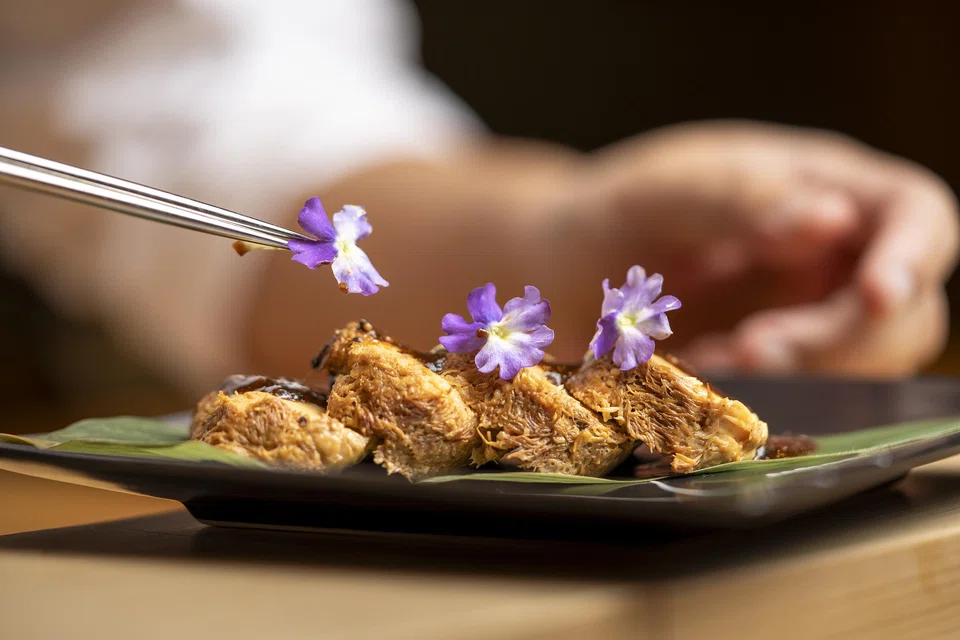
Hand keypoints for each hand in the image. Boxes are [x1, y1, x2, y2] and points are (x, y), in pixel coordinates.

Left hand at [575, 121, 958, 376]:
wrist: (574, 269)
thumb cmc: (626, 208)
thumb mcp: (673, 189)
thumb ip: (746, 199)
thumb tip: (834, 219)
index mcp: (830, 186)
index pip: (915, 214)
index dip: (912, 256)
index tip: (876, 294)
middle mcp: (839, 256)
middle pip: (902, 309)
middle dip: (836, 338)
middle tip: (749, 349)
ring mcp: (815, 316)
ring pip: (862, 364)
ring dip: (802, 377)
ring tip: (715, 364)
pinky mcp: (783, 366)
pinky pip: (804, 393)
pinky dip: (764, 396)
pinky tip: (703, 377)